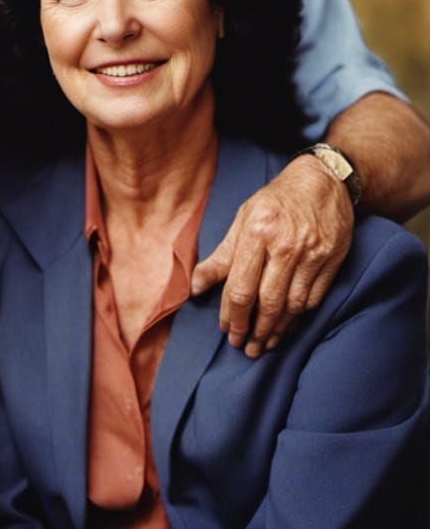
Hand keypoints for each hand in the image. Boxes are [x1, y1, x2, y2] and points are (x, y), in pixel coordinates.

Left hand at [191, 154, 353, 356]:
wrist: (322, 182)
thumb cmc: (274, 201)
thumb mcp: (242, 219)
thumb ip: (221, 256)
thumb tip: (195, 286)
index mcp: (256, 233)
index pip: (240, 287)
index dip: (231, 315)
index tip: (225, 330)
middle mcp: (285, 246)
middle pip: (266, 302)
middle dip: (252, 330)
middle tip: (243, 347)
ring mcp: (312, 255)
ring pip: (292, 306)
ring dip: (276, 331)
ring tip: (263, 344)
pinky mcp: (332, 262)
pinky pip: (313, 299)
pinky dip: (298, 318)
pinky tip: (286, 327)